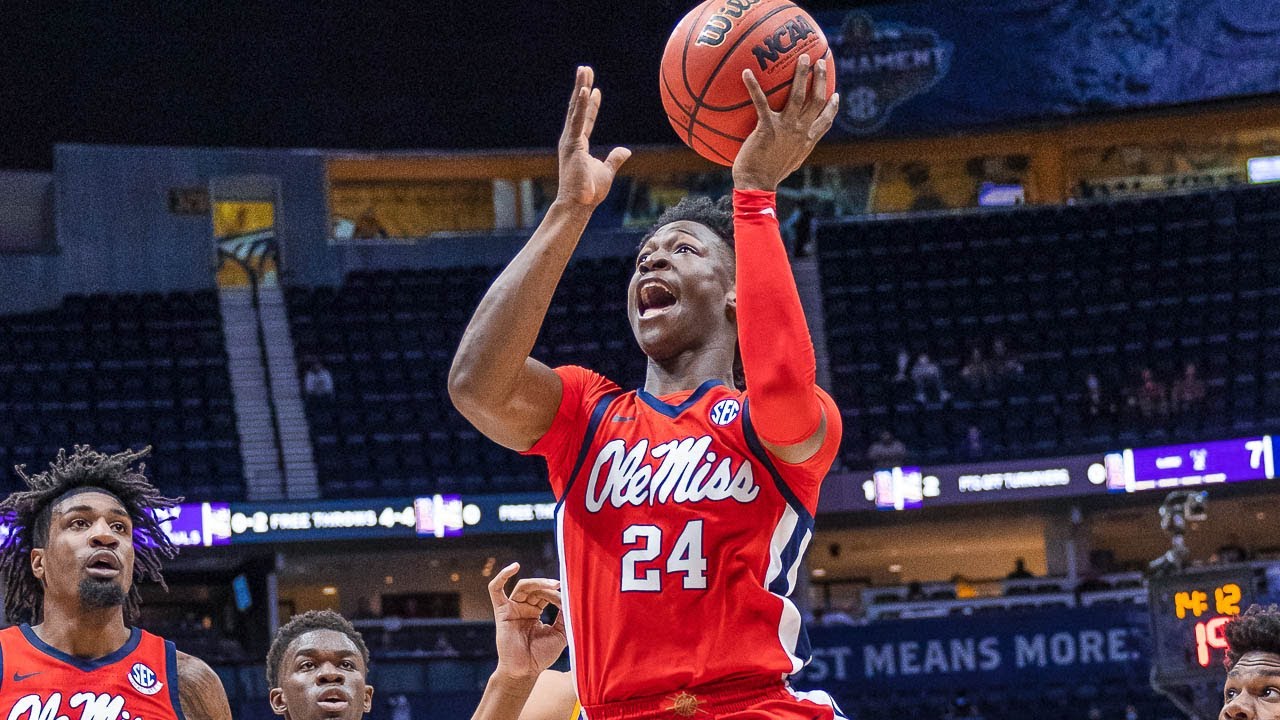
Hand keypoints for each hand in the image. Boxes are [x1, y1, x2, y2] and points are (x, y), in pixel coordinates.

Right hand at [488, 562, 566, 681]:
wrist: (525, 671)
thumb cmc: (541, 656)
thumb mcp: (560, 633)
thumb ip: (565, 615)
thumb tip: (572, 598)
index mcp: (535, 612)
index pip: (546, 594)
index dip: (557, 593)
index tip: (568, 596)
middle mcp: (523, 608)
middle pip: (535, 588)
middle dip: (548, 586)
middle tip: (560, 585)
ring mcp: (512, 608)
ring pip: (523, 586)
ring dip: (538, 583)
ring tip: (552, 585)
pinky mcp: (501, 611)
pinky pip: (496, 590)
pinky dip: (503, 576)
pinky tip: (514, 567)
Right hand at [556, 66, 631, 207]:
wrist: (578, 205)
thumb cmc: (589, 192)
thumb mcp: (607, 171)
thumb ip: (615, 159)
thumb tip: (625, 150)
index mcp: (578, 145)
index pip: (585, 120)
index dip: (590, 104)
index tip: (594, 89)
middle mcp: (571, 140)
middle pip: (577, 109)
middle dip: (581, 87)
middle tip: (585, 69)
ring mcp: (569, 141)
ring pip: (575, 109)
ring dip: (579, 88)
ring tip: (584, 70)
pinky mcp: (571, 144)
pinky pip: (577, 121)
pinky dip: (580, 105)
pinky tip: (584, 90)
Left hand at [733, 54, 839, 191]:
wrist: (758, 184)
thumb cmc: (769, 176)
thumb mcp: (789, 163)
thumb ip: (794, 150)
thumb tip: (792, 146)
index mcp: (807, 140)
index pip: (826, 120)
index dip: (832, 106)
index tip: (835, 94)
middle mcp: (801, 131)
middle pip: (817, 99)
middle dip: (820, 78)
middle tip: (819, 61)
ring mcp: (786, 128)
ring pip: (798, 95)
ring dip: (801, 74)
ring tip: (802, 57)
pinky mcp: (768, 127)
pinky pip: (761, 101)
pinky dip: (753, 86)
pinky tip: (747, 72)